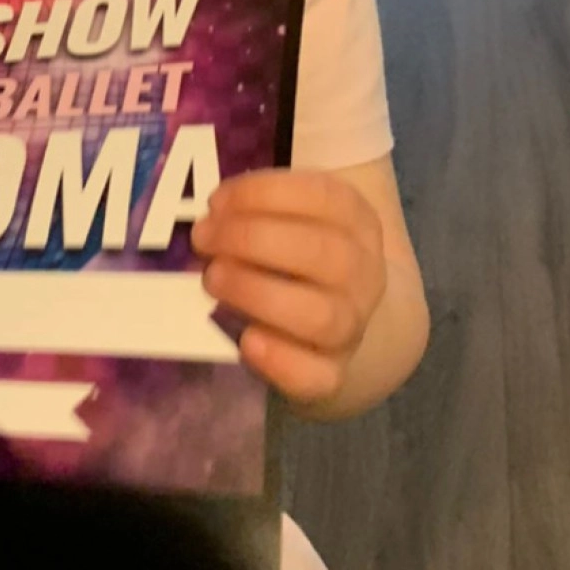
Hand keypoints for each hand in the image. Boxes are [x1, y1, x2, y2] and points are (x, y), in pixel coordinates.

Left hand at [191, 169, 386, 407]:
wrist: (342, 318)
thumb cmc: (302, 256)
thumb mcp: (296, 218)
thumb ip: (261, 211)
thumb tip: (213, 221)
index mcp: (358, 221)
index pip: (322, 197)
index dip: (263, 194)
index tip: (217, 201)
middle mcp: (365, 273)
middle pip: (322, 252)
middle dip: (252, 239)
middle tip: (204, 239)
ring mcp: (353, 326)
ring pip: (319, 315)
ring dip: (256, 292)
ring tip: (214, 280)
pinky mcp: (333, 373)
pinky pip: (314, 375)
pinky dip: (277, 358)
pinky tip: (246, 340)